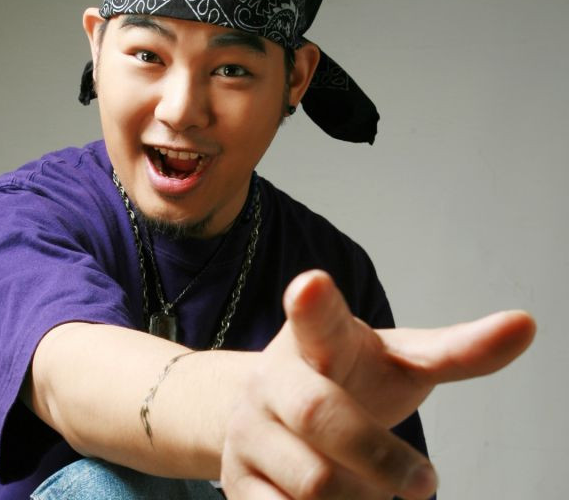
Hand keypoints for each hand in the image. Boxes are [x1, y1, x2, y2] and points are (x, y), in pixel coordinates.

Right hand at [220, 270, 534, 498]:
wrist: (275, 410)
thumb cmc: (349, 378)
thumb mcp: (399, 361)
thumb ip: (457, 350)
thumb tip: (527, 323)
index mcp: (315, 339)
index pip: (314, 317)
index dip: (314, 303)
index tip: (313, 284)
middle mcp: (273, 377)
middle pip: (322, 418)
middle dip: (382, 458)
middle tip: (422, 480)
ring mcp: (248, 429)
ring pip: (313, 485)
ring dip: (362, 497)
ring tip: (371, 488)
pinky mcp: (236, 482)